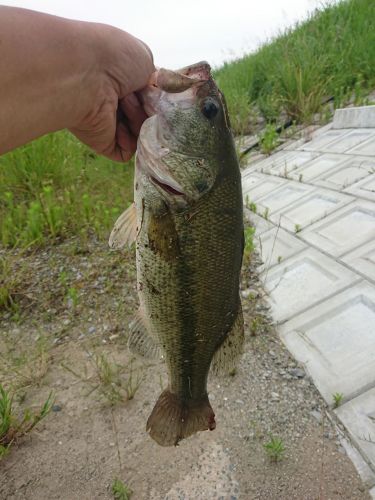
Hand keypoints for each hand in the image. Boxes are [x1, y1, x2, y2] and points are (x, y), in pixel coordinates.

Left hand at [70, 25, 154, 161]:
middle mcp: (113, 102)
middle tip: (137, 94)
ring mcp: (108, 123)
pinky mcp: (104, 143)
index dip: (156, 96)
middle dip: (149, 107)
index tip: (157, 90)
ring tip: (124, 104)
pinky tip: (118, 124)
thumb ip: (155, 81)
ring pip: (141, 132)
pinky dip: (130, 139)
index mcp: (120, 80)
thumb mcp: (144, 58)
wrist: (85, 75)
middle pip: (147, 116)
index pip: (148, 97)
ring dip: (139, 119)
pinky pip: (129, 149)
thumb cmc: (113, 58)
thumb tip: (155, 97)